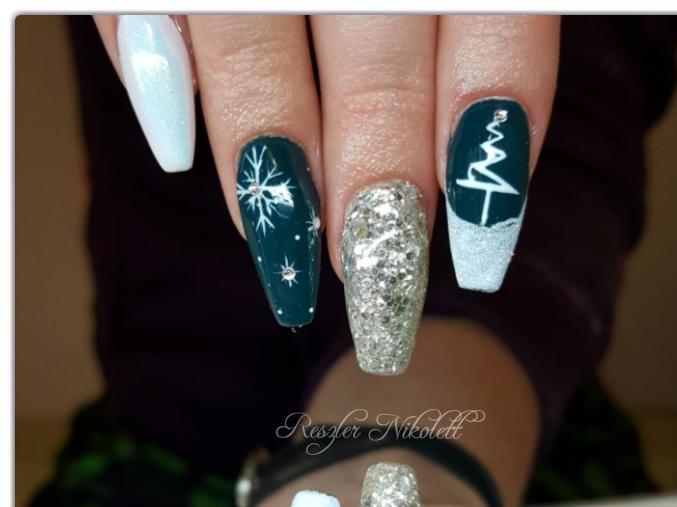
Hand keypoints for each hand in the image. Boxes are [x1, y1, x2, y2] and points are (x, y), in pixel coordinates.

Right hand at [93, 15, 557, 369]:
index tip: (482, 257)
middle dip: (378, 176)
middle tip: (379, 282)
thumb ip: (479, 29)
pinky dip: (153, 61)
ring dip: (269, 154)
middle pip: (377, 47)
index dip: (488, 149)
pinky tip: (176, 148)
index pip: (494, 21)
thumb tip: (471, 173)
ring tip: (287, 255)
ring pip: (252, 27)